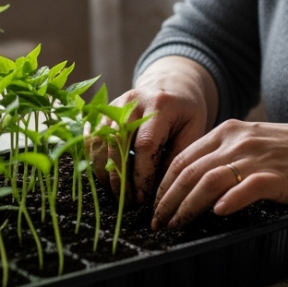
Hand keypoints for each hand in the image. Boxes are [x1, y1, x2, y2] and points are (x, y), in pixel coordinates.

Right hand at [92, 56, 217, 202]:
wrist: (172, 84)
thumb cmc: (186, 112)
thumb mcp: (194, 130)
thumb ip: (178, 155)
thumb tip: (158, 188)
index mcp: (159, 104)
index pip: (145, 144)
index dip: (141, 175)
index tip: (143, 198)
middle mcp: (132, 100)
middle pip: (117, 143)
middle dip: (120, 178)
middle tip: (127, 202)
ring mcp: (114, 104)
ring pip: (100, 141)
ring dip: (104, 171)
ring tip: (116, 194)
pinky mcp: (104, 110)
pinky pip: (93, 137)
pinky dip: (96, 159)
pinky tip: (105, 177)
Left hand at [151, 120, 287, 229]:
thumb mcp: (254, 142)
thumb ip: (225, 155)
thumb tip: (194, 181)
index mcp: (229, 131)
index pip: (183, 156)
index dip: (163, 183)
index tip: (154, 204)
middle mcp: (238, 140)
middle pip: (189, 170)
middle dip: (167, 199)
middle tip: (156, 221)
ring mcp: (256, 157)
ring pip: (208, 181)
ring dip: (187, 206)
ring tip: (175, 224)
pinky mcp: (276, 175)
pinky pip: (245, 188)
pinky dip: (228, 200)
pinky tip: (217, 213)